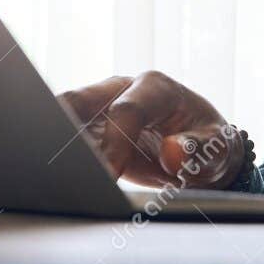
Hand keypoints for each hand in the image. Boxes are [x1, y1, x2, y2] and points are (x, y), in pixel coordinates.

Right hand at [57, 71, 245, 188]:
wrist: (200, 150)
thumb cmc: (209, 146)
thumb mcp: (215, 150)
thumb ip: (196, 150)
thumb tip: (173, 153)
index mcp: (156, 88)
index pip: (126, 111)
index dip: (114, 144)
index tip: (107, 175)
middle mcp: (122, 89)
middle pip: (79, 101)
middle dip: (62, 128)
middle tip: (55, 162)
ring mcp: (102, 106)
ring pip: (64, 117)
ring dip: (54, 143)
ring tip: (48, 170)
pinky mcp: (89, 127)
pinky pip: (66, 137)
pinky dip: (58, 154)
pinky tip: (53, 175)